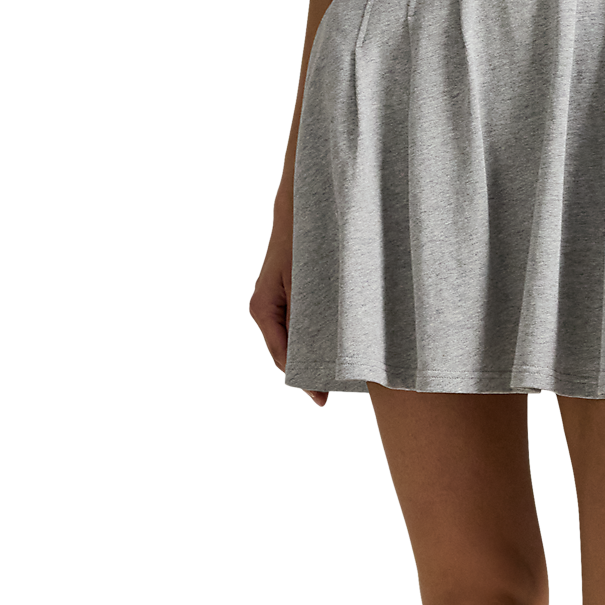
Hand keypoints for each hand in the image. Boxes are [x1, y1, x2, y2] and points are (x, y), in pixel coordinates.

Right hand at [248, 226, 326, 406]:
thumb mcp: (309, 284)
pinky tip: (337, 342)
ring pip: (293, 339)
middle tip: (338, 388)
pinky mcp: (285, 293)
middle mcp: (263, 309)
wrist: (298, 206)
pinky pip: (298, 324)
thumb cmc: (304, 240)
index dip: (303, 380)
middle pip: (287, 352)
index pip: (282, 357)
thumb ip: (307, 320)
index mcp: (262, 309)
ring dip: (314, 352)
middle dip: (310, 369)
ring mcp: (273, 301)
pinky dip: (315, 335)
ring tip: (342, 370)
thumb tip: (312, 357)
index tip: (322, 399)